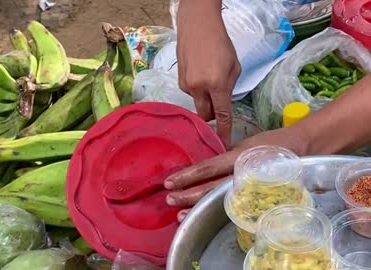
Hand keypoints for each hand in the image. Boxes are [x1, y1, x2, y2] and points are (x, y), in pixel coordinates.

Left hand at [164, 128, 308, 221]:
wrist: (303, 147)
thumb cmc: (273, 143)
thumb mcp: (246, 145)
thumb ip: (227, 157)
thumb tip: (206, 168)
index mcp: (238, 157)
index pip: (208, 168)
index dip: (187, 176)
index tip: (170, 182)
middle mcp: (242, 174)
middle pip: (210, 188)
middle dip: (187, 195)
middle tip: (169, 199)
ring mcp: (250, 187)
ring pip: (219, 198)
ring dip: (197, 205)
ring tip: (180, 212)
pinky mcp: (256, 195)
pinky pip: (231, 203)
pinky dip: (215, 207)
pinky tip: (203, 211)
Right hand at [176, 0, 240, 146]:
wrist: (197, 26)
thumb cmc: (220, 43)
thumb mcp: (234, 66)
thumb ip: (230, 88)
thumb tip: (223, 102)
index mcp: (217, 84)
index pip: (222, 115)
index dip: (223, 131)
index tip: (224, 144)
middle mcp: (199, 88)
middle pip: (205, 115)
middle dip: (212, 116)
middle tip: (219, 108)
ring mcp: (187, 85)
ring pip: (198, 103)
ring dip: (206, 99)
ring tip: (210, 78)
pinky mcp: (179, 81)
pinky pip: (191, 93)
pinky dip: (198, 89)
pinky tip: (200, 74)